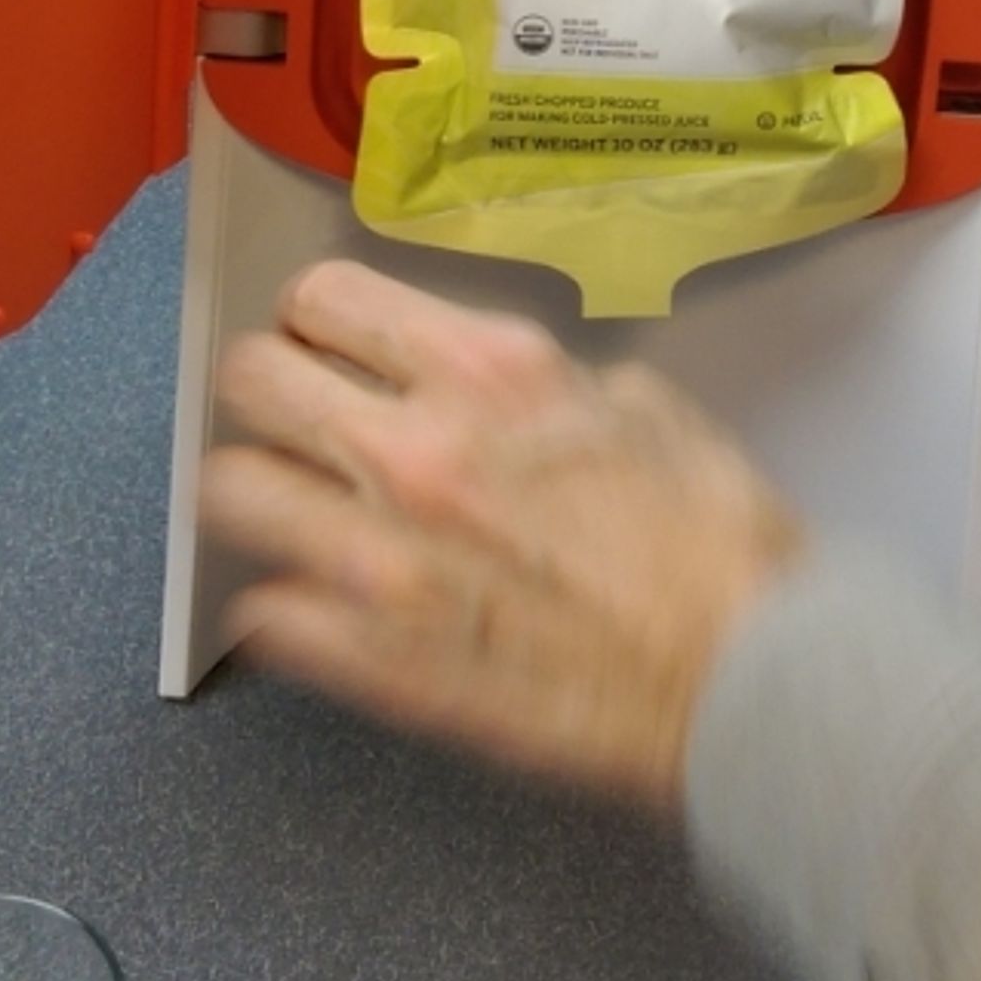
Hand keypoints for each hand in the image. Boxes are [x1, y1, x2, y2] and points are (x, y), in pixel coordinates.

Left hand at [201, 263, 797, 811]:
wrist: (750, 680)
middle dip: (271, 390)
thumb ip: (544, 386)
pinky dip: (285, 602)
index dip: (315, 320)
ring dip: (262, 491)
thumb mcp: (646, 407)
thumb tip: (494, 395)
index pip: (323, 300)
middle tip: (302, 418)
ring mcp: (381, 558)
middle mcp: (416, 448)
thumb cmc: (717, 547)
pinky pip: (263, 610)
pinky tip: (326, 605)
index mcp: (488, 372)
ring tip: (302, 510)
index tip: (325, 343)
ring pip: (230, 488)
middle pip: (252, 379)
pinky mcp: (372, 661)